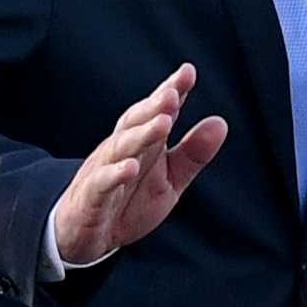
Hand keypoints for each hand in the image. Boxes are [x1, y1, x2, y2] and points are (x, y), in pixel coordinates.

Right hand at [50, 65, 227, 265]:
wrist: (85, 234)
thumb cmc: (129, 199)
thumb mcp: (169, 179)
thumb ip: (192, 153)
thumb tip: (220, 122)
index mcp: (142, 142)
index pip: (156, 112)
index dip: (170, 91)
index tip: (188, 72)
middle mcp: (121, 149)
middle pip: (135, 122)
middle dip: (154, 106)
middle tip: (173, 93)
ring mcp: (103, 170)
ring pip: (120, 147)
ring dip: (140, 134)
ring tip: (163, 123)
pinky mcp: (91, 197)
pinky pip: (101, 183)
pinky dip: (114, 174)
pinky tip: (129, 167)